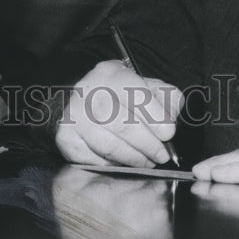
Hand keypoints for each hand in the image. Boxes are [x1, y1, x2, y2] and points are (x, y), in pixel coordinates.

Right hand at [54, 60, 182, 167]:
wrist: (86, 100)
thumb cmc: (122, 96)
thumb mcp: (146, 87)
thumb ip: (165, 98)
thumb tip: (173, 119)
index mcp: (110, 73)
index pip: (135, 94)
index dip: (155, 116)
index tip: (169, 133)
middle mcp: (87, 90)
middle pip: (121, 122)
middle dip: (147, 143)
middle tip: (162, 155)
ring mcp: (73, 114)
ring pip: (107, 144)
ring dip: (133, 158)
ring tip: (148, 161)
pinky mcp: (65, 137)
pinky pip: (93, 160)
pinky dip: (113, 165)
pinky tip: (125, 163)